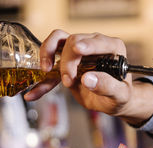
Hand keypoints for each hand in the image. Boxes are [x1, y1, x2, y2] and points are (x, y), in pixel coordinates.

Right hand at [24, 30, 152, 125]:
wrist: (112, 102)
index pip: (96, 40)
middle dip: (67, 61)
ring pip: (57, 40)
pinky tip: (32, 95)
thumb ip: (107, 86)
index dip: (86, 44)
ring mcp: (79, 51)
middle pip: (73, 40)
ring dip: (48, 54)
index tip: (76, 49)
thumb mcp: (119, 95)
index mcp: (112, 48)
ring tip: (45, 70)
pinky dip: (42, 80)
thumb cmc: (120, 96)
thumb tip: (88, 79)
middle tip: (68, 81)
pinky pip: (51, 65)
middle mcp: (94, 44)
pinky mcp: (67, 61)